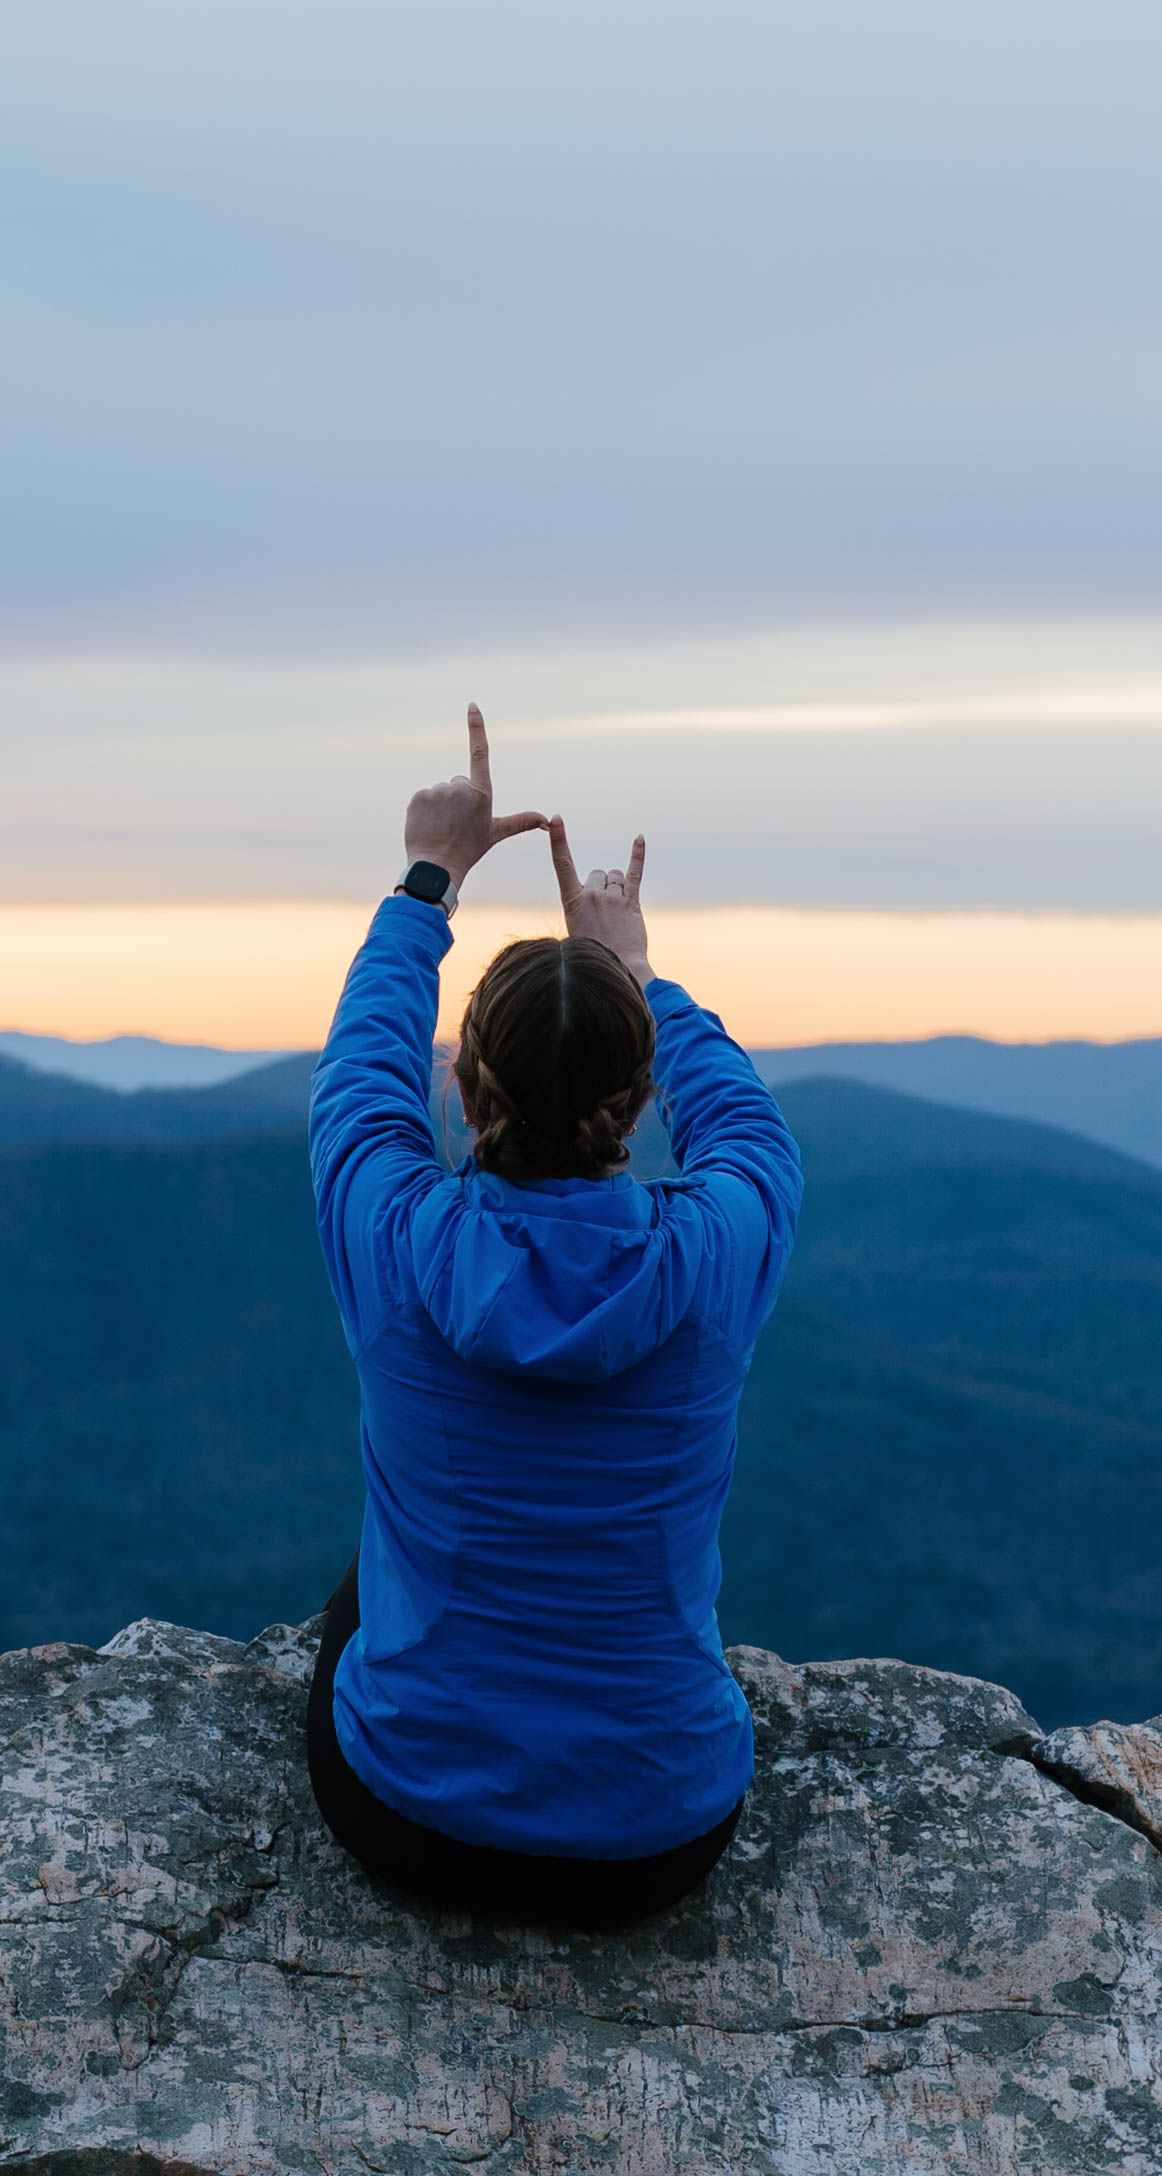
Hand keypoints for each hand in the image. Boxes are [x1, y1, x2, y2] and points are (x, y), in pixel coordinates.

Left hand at [403, 703, 547, 890]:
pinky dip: (424, 810)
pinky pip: (423, 797)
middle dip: (458, 799)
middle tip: (457, 823)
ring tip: (442, 827)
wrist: (437, 866)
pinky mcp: (419, 796)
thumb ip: (522, 822)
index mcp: (481, 793)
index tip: (472, 706)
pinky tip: (428, 825)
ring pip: (440, 792)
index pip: (480, 753)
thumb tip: (549, 821)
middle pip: (458, 783)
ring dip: (441, 806)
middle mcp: (460, 788)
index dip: (476, 728)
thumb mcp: (496, 833)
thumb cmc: (469, 849)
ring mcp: (438, 791)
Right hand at [548, 815, 653, 989]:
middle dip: (601, 886)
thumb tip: (592, 892)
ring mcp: (612, 897)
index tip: (556, 819)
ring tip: (617, 912)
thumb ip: (582, 905)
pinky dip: (638, 854)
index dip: (559, 840)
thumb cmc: (594, 951)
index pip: (562, 863)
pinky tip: (639, 838)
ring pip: (615, 876)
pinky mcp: (632, 902)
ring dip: (617, 886)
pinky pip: (635, 873)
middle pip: (597, 873)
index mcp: (572, 901)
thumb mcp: (576, 928)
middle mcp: (591, 894)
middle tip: (603, 913)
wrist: (619, 968)